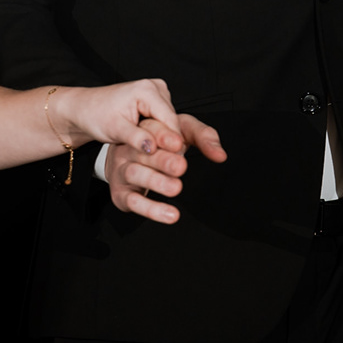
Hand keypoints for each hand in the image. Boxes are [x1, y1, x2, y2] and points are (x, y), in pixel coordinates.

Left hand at [49, 78, 181, 154]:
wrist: (84, 109)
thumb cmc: (95, 115)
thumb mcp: (114, 129)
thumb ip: (136, 138)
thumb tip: (154, 148)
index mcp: (147, 90)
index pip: (170, 120)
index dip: (172, 143)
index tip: (171, 162)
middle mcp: (155, 87)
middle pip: (171, 121)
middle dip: (167, 141)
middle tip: (159, 161)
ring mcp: (156, 92)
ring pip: (169, 122)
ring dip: (163, 137)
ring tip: (150, 151)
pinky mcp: (155, 100)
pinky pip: (163, 120)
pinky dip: (158, 132)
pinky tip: (148, 142)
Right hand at [105, 114, 226, 225]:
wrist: (130, 161)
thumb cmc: (162, 144)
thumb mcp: (185, 132)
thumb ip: (204, 137)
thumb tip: (221, 155)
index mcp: (145, 130)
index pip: (151, 129)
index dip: (164, 136)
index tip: (179, 144)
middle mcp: (129, 149)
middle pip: (143, 152)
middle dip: (162, 160)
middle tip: (180, 166)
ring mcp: (122, 170)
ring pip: (135, 174)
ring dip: (156, 182)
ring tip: (176, 188)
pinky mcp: (121, 193)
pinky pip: (133, 201)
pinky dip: (151, 209)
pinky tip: (170, 214)